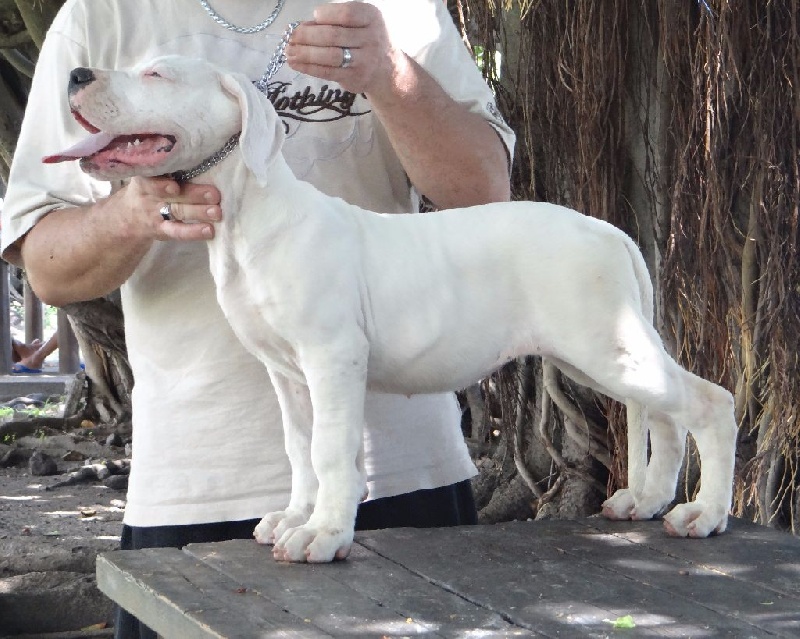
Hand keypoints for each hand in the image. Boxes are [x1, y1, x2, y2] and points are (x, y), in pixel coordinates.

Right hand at [116, 177, 221, 241]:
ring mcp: (155, 214)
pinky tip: (209, 230)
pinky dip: (194, 232)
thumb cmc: (148, 189)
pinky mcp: (162, 230)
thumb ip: (168, 168)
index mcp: (145, 177)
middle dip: (193, 194)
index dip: (160, 184)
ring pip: (177, 211)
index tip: (174, 186)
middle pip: (170, 195)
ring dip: (199, 212)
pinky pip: (177, 232)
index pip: (150, 178)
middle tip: (215, 194)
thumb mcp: (149, 176)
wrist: (127, 218)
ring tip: (216, 212)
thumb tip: (204, 156)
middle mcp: (148, 195)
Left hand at [286, 2, 400, 96]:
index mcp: (371, 17)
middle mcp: (371, 38)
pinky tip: (295, 63)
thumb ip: (335, 21)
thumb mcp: (359, 22)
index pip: (346, 14)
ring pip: (329, 56)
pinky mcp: (355, 78)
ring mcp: (364, 61)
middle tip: (291, 36)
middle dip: (307, 35)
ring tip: (289, 51)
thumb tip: (301, 27)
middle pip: (333, 36)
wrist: (387, 68)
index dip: (326, 15)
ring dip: (304, 53)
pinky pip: (328, 72)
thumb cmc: (365, 38)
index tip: (314, 17)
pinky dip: (308, 67)